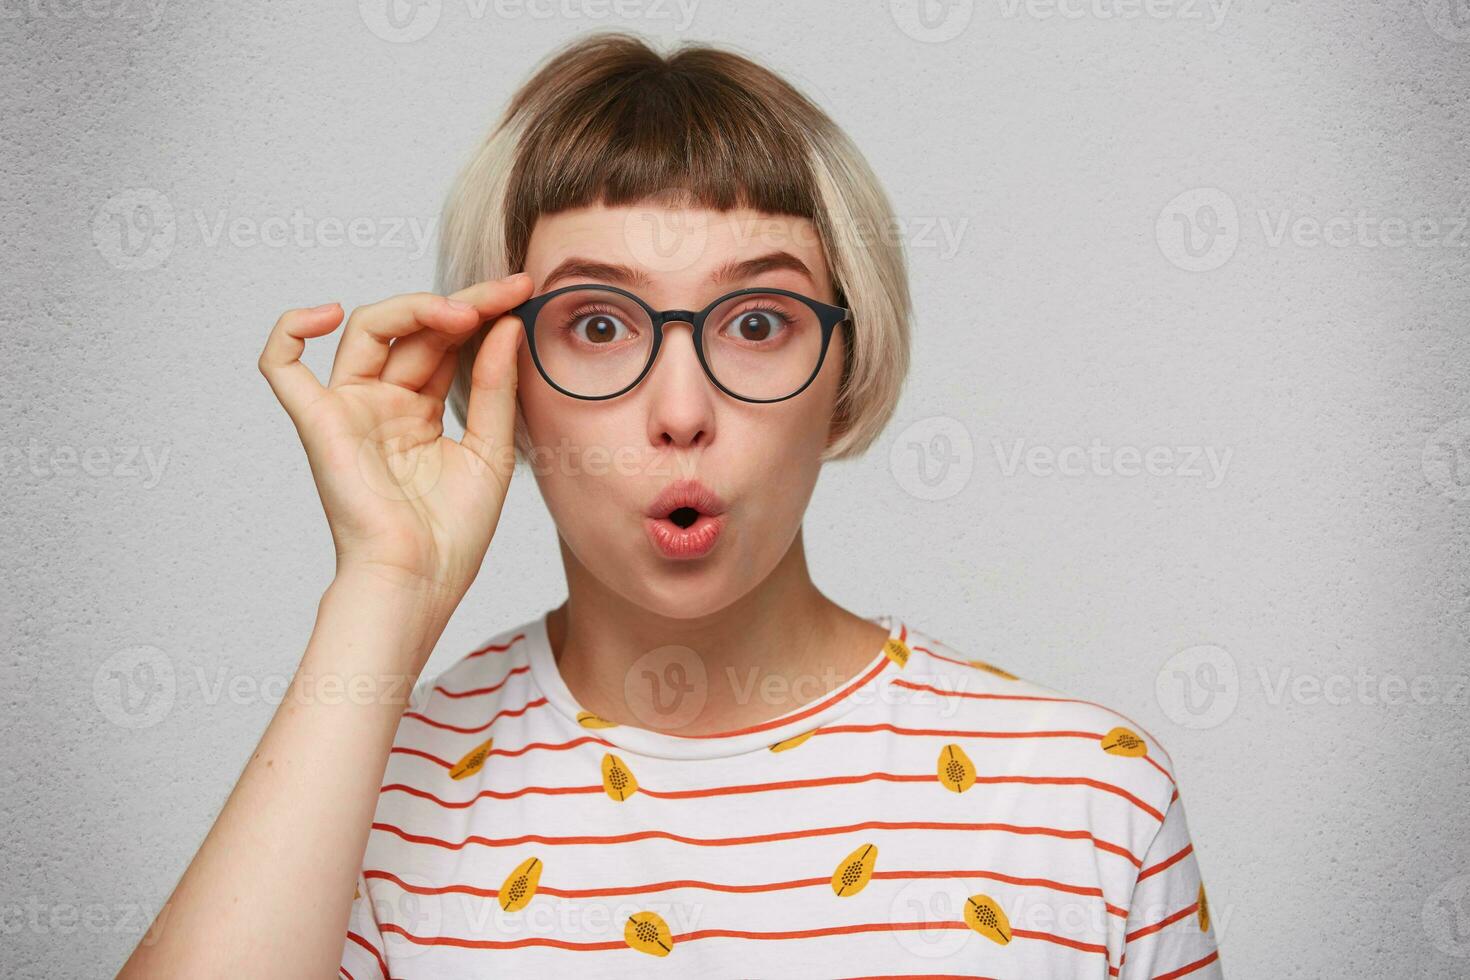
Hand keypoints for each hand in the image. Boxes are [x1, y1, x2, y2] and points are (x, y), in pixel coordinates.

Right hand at [258, 272, 535, 611]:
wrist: (420, 581)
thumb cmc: (453, 534)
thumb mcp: (491, 450)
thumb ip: (495, 387)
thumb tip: (505, 324)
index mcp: (418, 410)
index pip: (446, 341)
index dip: (483, 311)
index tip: (523, 292)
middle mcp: (381, 402)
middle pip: (413, 328)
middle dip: (462, 304)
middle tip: (508, 290)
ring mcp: (349, 409)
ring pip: (367, 330)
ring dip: (414, 308)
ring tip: (462, 312)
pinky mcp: (318, 422)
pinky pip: (281, 366)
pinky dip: (290, 329)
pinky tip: (328, 312)